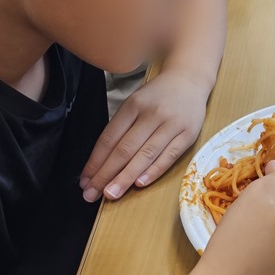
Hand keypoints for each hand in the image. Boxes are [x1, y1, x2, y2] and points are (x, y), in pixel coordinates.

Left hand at [80, 68, 210, 200]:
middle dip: (105, 174)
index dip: (95, 162)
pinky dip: (154, 171)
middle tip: (91, 194)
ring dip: (125, 177)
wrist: (190, 80)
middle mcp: (152, 114)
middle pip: (124, 149)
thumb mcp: (135, 103)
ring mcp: (171, 124)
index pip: (109, 138)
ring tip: (111, 194)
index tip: (85, 180)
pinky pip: (169, 156)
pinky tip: (139, 183)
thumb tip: (101, 162)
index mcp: (133, 105)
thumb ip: (121, 128)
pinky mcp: (188, 134)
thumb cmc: (158, 96)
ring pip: (145, 155)